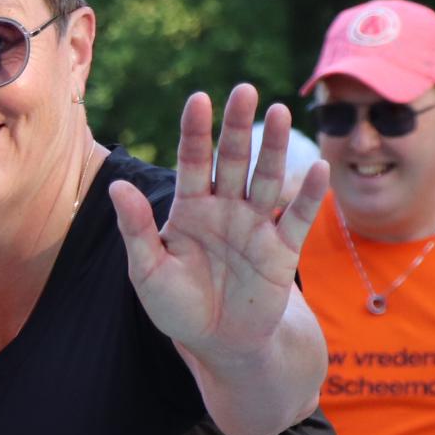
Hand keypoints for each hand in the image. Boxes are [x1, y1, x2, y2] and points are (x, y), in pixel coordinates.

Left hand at [112, 84, 327, 366]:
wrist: (218, 344)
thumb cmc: (178, 307)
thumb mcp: (148, 271)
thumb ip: (136, 229)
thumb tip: (116, 186)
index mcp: (190, 208)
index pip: (192, 160)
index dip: (195, 131)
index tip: (199, 98)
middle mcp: (225, 208)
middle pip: (232, 159)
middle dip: (238, 126)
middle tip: (245, 91)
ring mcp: (256, 225)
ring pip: (266, 178)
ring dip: (274, 148)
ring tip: (279, 112)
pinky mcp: (282, 250)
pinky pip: (296, 217)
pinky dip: (307, 195)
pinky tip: (317, 168)